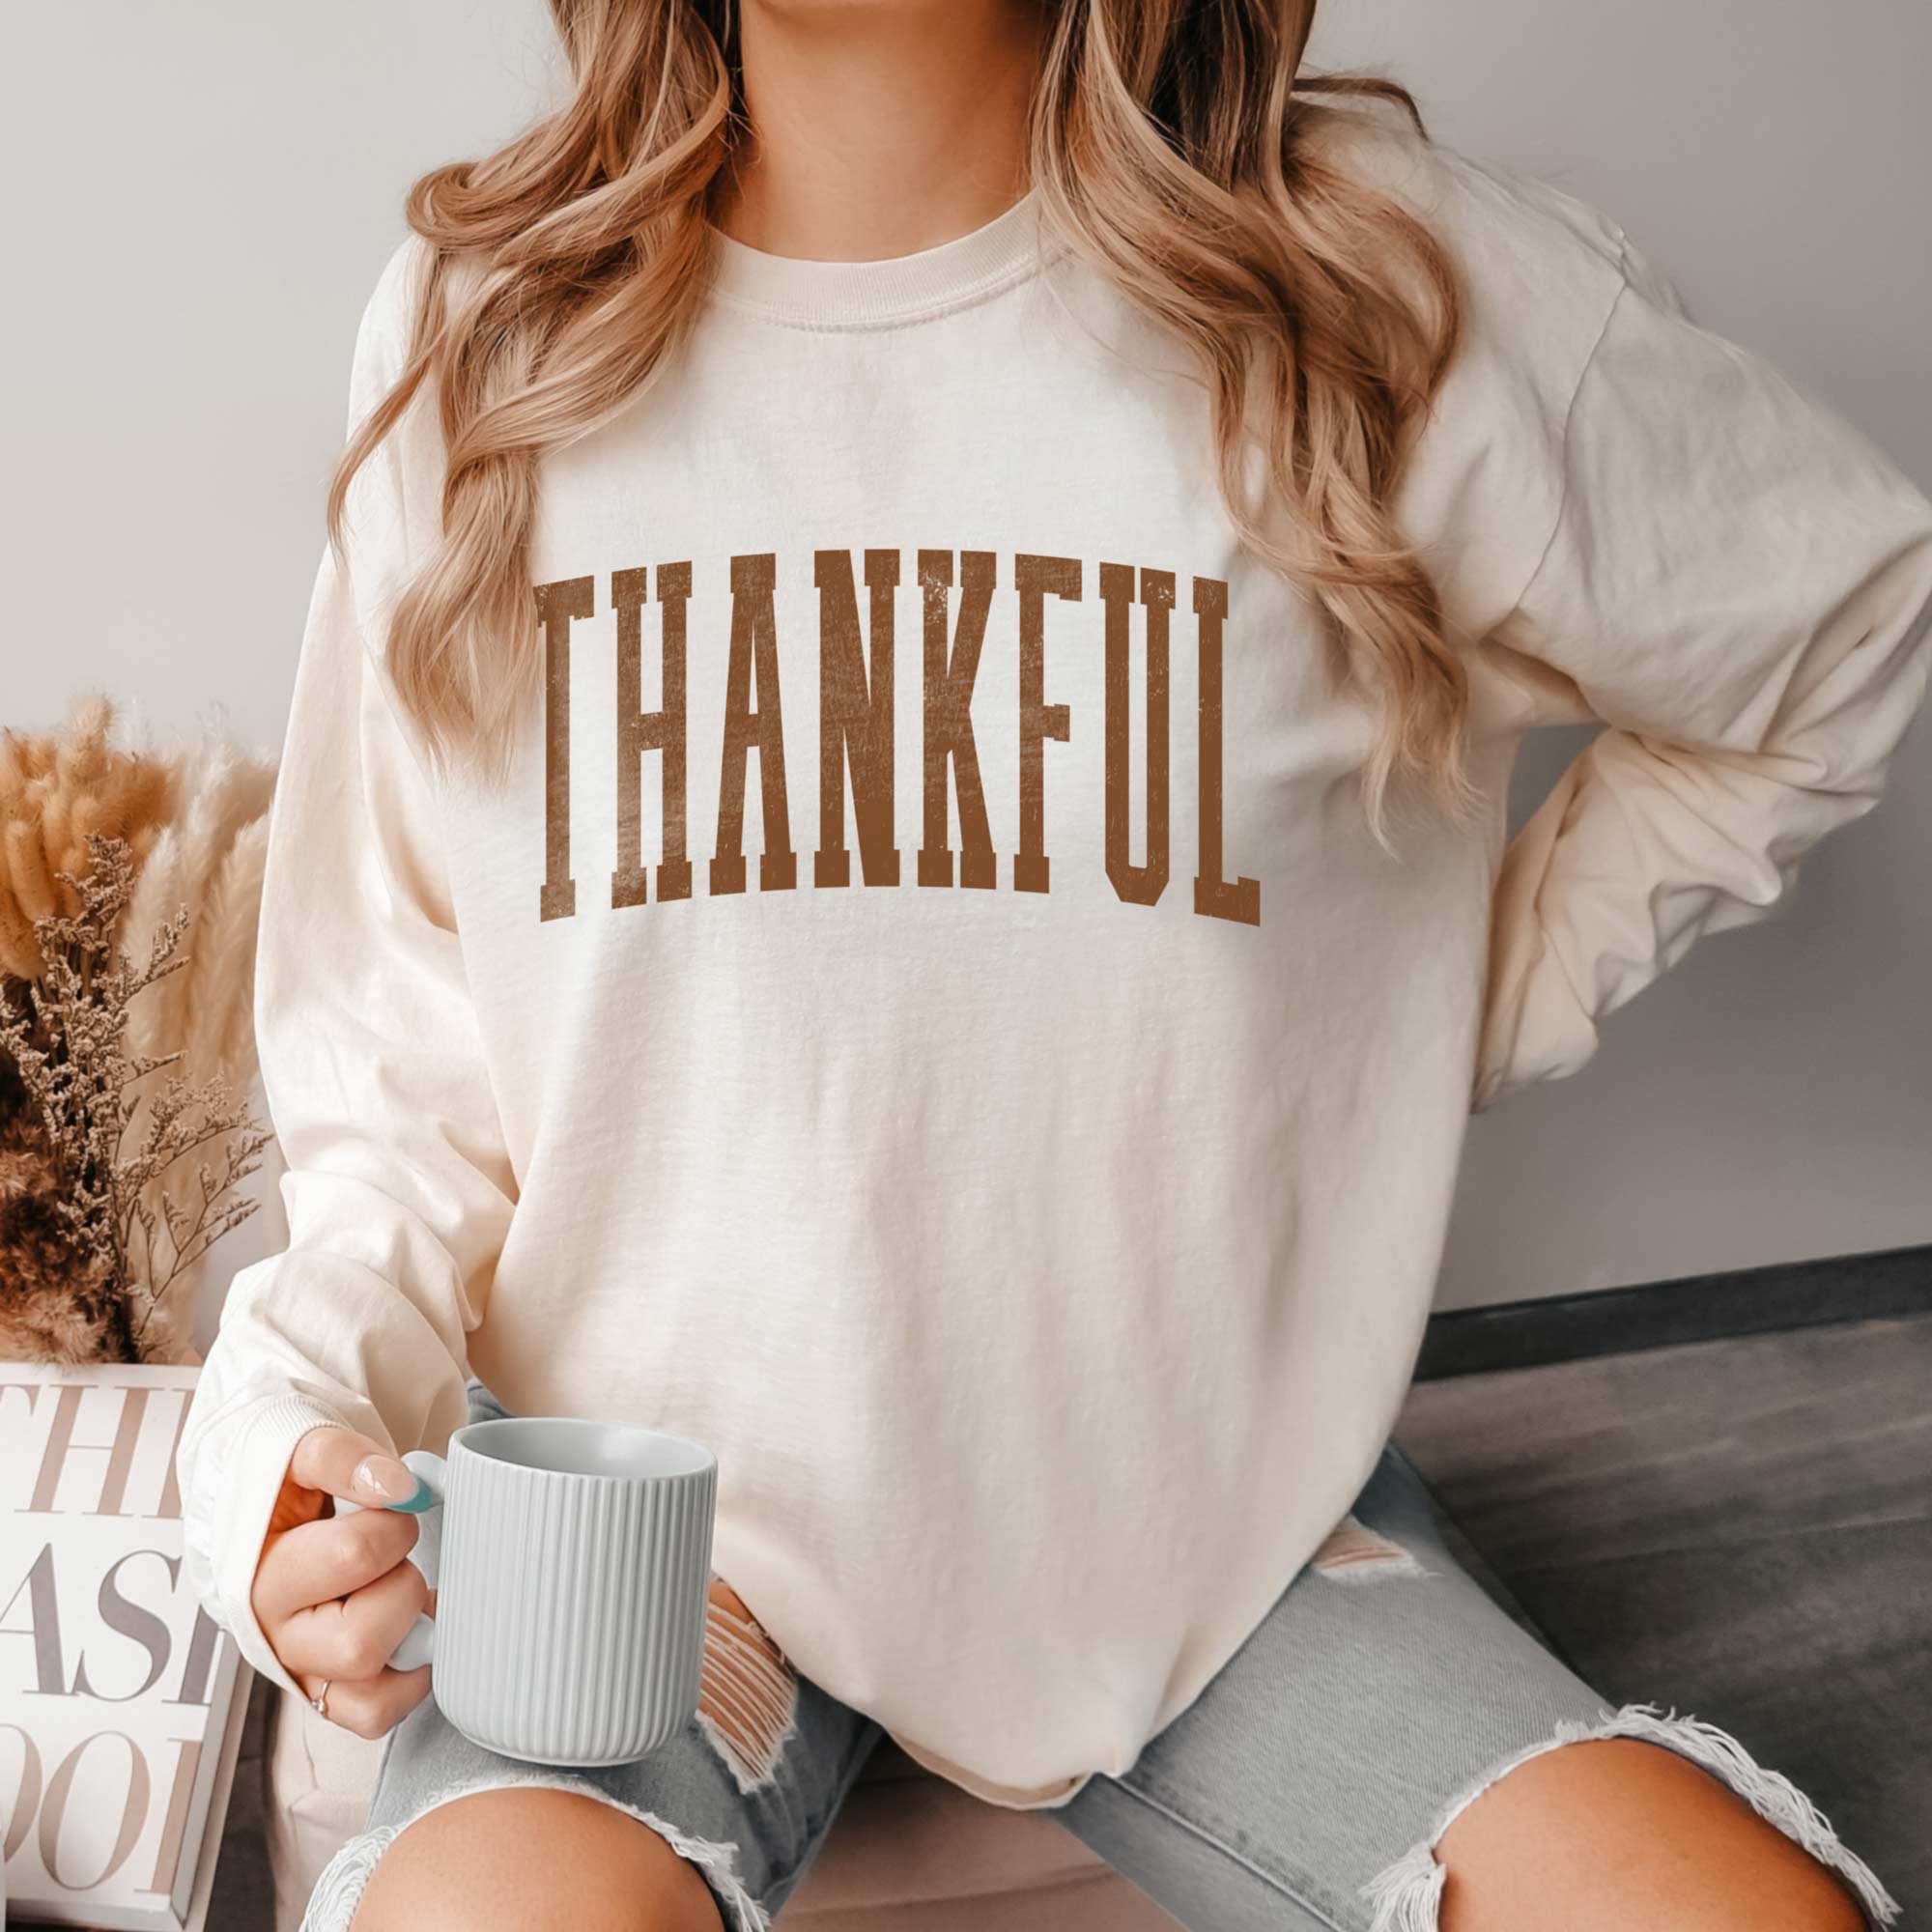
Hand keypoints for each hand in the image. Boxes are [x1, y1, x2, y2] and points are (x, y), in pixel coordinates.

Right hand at [250, 1424, 435, 1738]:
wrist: (266, 1507)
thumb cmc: (287, 1483)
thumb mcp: (300, 1452)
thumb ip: (344, 1459)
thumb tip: (403, 1488)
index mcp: (256, 1574)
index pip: (355, 1556)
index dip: (396, 1522)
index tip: (396, 1499)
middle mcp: (270, 1635)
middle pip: (359, 1644)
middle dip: (400, 1584)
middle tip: (393, 1553)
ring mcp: (299, 1670)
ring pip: (366, 1691)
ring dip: (404, 1634)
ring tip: (395, 1589)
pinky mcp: (324, 1696)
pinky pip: (375, 1714)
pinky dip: (409, 1677)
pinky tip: (409, 1626)